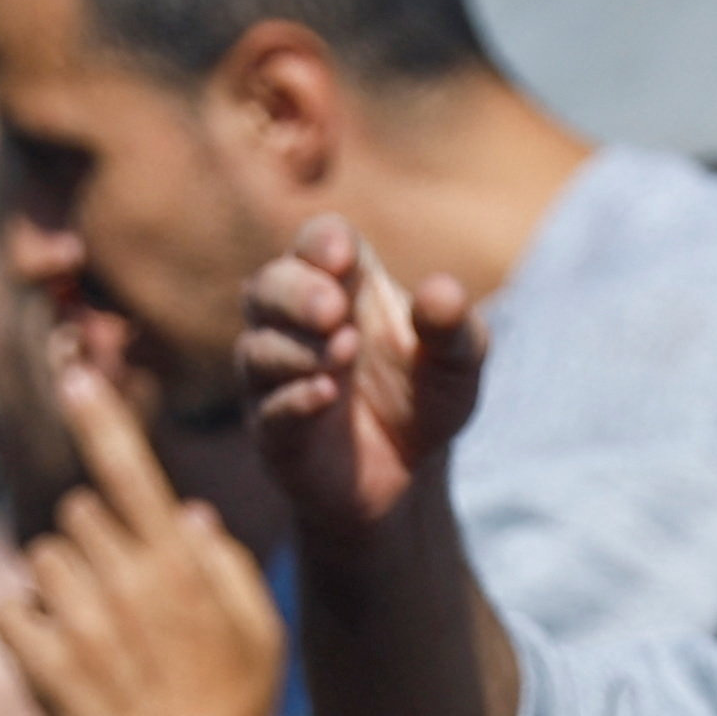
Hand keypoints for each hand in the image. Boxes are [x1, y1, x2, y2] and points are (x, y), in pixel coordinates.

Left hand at [0, 343, 288, 715]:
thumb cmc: (236, 712)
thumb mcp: (261, 635)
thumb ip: (225, 566)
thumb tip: (187, 516)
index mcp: (183, 570)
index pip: (133, 474)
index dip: (102, 420)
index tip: (77, 376)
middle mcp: (127, 586)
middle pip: (78, 516)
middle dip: (96, 545)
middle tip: (127, 603)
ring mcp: (80, 624)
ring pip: (41, 560)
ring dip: (63, 589)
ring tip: (101, 639)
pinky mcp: (39, 662)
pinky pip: (9, 611)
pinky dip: (29, 630)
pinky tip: (66, 663)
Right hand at [238, 215, 485, 544]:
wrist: (410, 473)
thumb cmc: (426, 394)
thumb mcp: (458, 360)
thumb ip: (452, 326)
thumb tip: (442, 292)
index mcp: (344, 286)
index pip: (318, 243)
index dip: (322, 242)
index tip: (341, 254)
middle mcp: (297, 324)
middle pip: (269, 288)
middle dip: (296, 294)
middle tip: (333, 309)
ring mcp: (278, 377)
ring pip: (259, 349)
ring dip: (299, 349)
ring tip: (345, 351)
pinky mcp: (275, 431)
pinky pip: (270, 411)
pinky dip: (296, 400)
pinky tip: (326, 394)